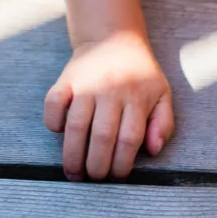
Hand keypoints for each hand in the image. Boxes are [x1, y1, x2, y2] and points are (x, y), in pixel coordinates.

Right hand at [43, 31, 174, 180]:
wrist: (113, 37)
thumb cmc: (139, 73)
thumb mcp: (161, 93)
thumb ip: (163, 123)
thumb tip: (153, 150)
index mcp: (136, 96)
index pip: (129, 139)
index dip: (121, 165)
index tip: (117, 178)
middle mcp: (111, 90)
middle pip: (102, 136)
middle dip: (97, 167)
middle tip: (93, 181)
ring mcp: (86, 83)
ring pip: (76, 125)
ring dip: (73, 155)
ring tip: (73, 174)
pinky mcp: (66, 78)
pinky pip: (53, 102)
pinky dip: (53, 121)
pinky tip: (59, 133)